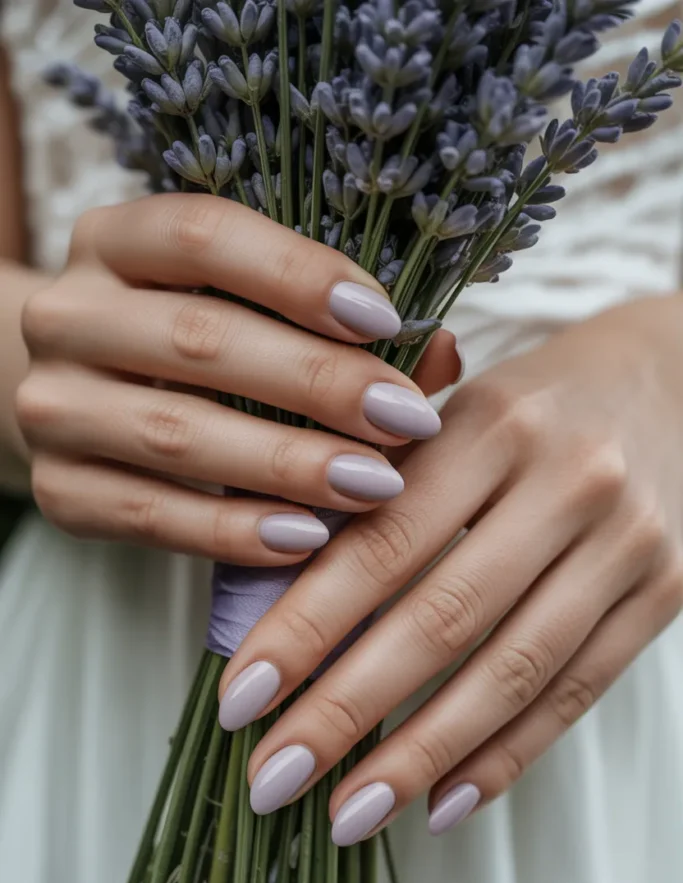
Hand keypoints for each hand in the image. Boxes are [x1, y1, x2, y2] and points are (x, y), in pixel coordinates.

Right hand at [16, 194, 458, 563]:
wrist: (78, 402)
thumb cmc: (188, 351)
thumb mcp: (241, 312)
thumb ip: (336, 327)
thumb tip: (440, 354)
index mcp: (117, 242)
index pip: (206, 236)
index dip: (299, 274)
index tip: (386, 319)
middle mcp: (69, 312)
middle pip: (201, 340)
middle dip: (318, 383)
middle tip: (405, 418)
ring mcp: (52, 405)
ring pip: (177, 432)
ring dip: (288, 463)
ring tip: (374, 485)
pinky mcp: (56, 490)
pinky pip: (151, 516)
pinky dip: (234, 530)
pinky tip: (305, 538)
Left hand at [217, 293, 682, 840]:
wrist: (668, 382)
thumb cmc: (531, 403)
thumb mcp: (450, 411)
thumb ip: (373, 486)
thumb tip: (271, 590)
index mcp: (492, 424)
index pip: (382, 544)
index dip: (306, 629)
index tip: (240, 700)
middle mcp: (567, 482)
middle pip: (442, 620)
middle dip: (347, 711)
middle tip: (273, 776)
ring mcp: (625, 544)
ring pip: (511, 672)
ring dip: (420, 756)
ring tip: (347, 813)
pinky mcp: (664, 593)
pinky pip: (576, 692)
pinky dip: (506, 755)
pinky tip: (441, 801)